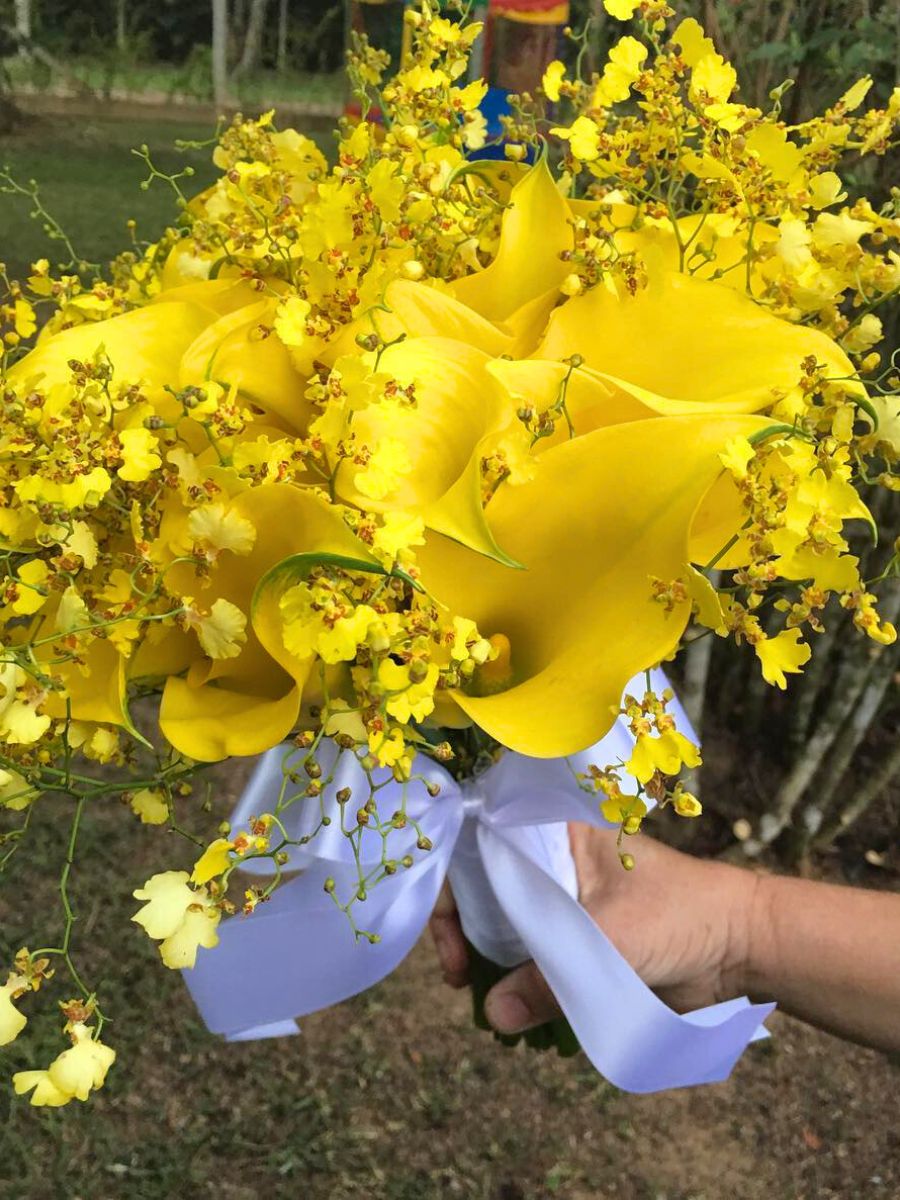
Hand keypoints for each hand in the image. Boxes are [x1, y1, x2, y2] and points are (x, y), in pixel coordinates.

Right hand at [429, 823, 760, 1035]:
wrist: (742, 948)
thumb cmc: (680, 915)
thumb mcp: (609, 938)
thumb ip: (549, 977)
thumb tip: (496, 1014)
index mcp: (557, 830)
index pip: (482, 842)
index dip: (454, 883)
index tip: (449, 935)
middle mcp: (553, 861)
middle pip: (485, 889)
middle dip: (464, 931)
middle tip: (458, 975)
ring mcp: (565, 902)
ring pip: (505, 927)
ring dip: (488, 962)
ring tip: (483, 998)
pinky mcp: (579, 941)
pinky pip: (533, 959)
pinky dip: (518, 982)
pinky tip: (512, 1008)